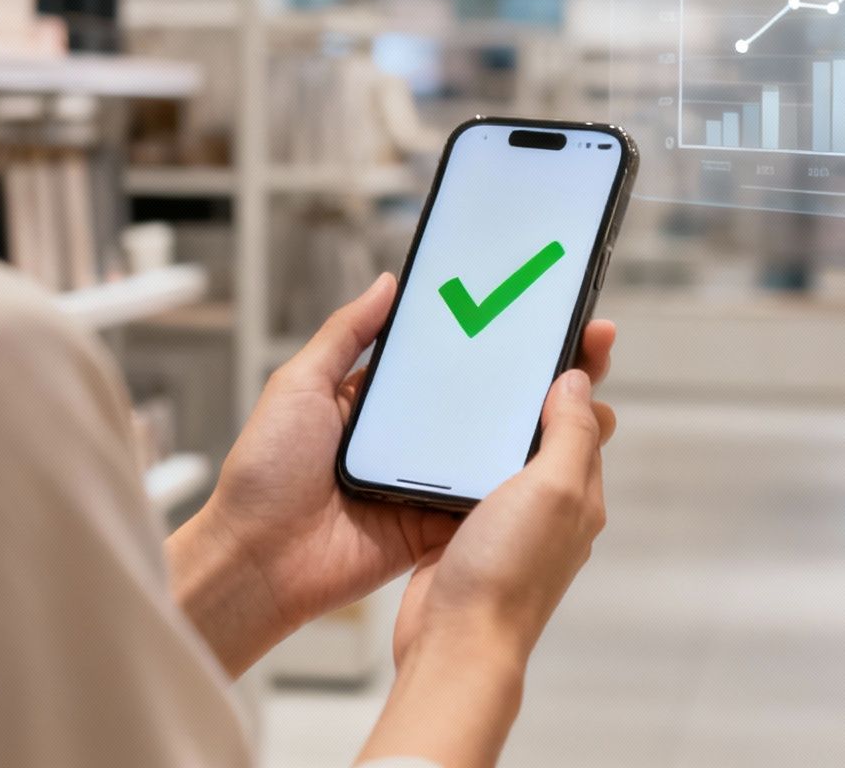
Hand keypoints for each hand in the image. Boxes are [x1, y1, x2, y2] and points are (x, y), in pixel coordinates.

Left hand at [166, 272, 616, 675]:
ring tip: (585, 397)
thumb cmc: (266, 473)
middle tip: (582, 349)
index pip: (446, 359)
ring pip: (492, 449)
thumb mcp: (299, 385)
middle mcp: (408, 439)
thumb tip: (389, 283)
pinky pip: (483, 499)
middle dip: (531, 377)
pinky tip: (552, 455)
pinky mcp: (435, 524)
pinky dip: (514, 483)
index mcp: (378, 401)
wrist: (258, 561)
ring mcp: (425, 483)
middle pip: (482, 402)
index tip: (533, 311)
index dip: (489, 338)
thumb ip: (346, 334)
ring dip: (536, 427)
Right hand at [388, 368, 615, 672]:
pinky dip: (455, 455)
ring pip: (500, 452)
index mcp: (577, 491)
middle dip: (532, 388)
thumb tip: (580, 382)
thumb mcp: (553, 489)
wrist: (454, 644)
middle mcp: (546, 505)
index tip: (574, 326)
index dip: (581, 372)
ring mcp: (504, 520)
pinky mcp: (462, 534)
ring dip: (488, 419)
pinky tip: (434, 436)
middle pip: (543, 430)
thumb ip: (571, 433)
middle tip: (513, 339)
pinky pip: (464, 480)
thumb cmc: (507, 573)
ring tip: (470, 375)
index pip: (588, 417)